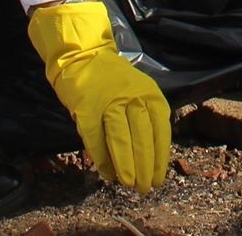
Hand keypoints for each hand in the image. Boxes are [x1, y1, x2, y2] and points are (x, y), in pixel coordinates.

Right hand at [27, 0, 170, 190]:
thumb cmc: (112, 79)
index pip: (160, 130)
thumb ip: (143, 118)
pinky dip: (102, 158)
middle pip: (142, 137)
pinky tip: (106, 172)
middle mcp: (132, 97)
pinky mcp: (86, 108)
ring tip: (128, 184)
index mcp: (149, 93)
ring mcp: (108, 102)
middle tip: (144, 187)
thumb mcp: (137, 91)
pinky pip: (96, 139)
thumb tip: (147, 158)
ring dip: (126, 165)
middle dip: (144, 166)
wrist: (82, 54)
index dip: (159, 157)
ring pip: (121, 139)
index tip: (158, 178)